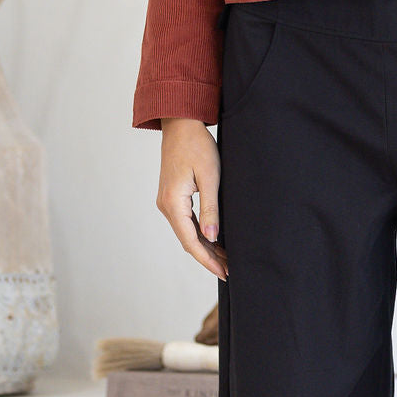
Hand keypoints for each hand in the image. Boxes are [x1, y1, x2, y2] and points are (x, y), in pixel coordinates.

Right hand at [157, 118, 228, 281]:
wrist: (181, 124)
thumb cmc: (197, 145)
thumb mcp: (209, 176)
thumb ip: (210, 209)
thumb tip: (211, 238)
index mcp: (173, 203)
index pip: (191, 242)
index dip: (208, 260)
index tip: (225, 272)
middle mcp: (166, 206)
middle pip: (188, 241)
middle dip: (208, 257)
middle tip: (230, 270)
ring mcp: (167, 202)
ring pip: (187, 233)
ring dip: (205, 247)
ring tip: (226, 259)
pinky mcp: (172, 197)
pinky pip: (186, 222)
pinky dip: (200, 234)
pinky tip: (214, 240)